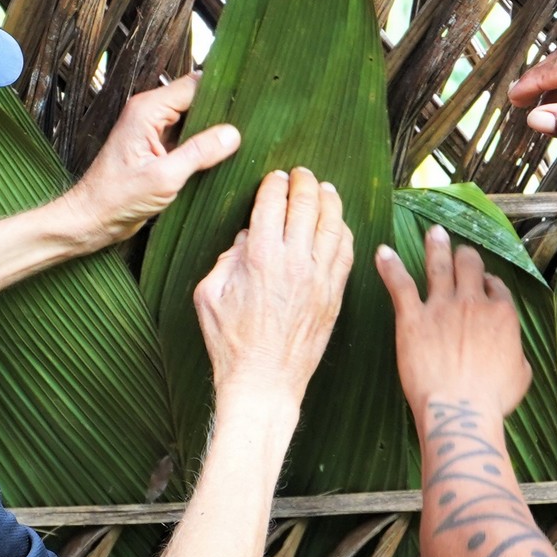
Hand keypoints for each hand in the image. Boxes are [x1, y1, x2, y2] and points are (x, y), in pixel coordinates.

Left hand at [65, 76, 239, 248]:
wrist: (92, 219)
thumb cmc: (115, 199)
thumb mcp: (164, 177)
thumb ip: (199, 152)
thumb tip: (232, 134)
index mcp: (147, 110)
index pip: (193, 86)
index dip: (221, 93)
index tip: (247, 104)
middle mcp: (149, 114)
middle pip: (195, 99)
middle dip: (220, 112)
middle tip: (249, 125)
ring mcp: (153, 131)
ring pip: (193, 119)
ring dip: (212, 130)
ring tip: (239, 140)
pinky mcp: (157, 149)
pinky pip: (187, 138)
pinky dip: (203, 145)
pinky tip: (221, 155)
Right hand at [194, 168, 353, 405]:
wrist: (264, 382)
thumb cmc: (231, 343)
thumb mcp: (209, 295)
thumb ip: (227, 258)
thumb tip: (248, 238)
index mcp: (260, 258)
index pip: (273, 203)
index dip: (274, 184)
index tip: (275, 177)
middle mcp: (295, 262)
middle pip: (307, 205)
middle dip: (305, 182)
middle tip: (302, 174)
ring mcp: (320, 279)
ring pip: (334, 225)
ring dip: (330, 201)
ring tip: (325, 189)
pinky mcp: (335, 295)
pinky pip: (346, 253)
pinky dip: (344, 232)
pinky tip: (339, 224)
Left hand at [377, 225, 533, 416]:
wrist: (460, 411)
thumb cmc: (491, 400)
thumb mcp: (521, 375)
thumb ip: (517, 353)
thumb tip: (513, 351)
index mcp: (502, 314)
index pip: (496, 286)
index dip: (489, 283)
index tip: (484, 284)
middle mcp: (472, 303)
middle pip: (469, 265)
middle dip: (465, 255)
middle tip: (460, 250)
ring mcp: (441, 308)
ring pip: (439, 265)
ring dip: (436, 246)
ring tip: (433, 232)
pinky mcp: (412, 318)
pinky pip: (400, 284)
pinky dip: (390, 267)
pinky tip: (382, 252)